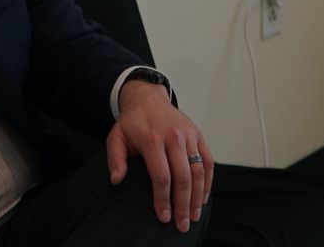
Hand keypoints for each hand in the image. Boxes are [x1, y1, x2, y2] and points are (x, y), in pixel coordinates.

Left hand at [107, 78, 212, 231]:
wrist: (148, 98)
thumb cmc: (131, 123)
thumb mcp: (116, 137)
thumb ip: (115, 158)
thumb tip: (117, 180)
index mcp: (152, 139)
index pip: (161, 175)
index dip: (163, 199)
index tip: (163, 217)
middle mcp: (174, 136)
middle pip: (183, 176)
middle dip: (183, 204)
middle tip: (182, 225)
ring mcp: (189, 134)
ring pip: (199, 170)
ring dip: (198, 196)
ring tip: (194, 216)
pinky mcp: (198, 134)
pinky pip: (208, 160)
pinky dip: (208, 181)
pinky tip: (203, 198)